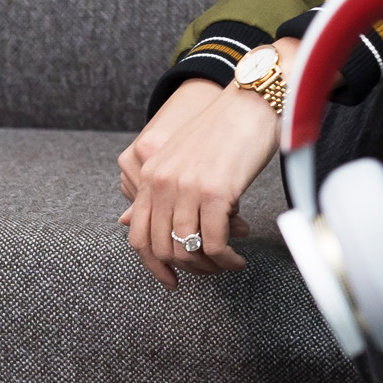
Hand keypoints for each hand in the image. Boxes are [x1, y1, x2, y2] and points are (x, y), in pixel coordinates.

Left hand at [116, 64, 285, 286]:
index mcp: (150, 174)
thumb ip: (162, 190)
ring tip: (227, 264)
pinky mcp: (216, 193)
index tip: (170, 279)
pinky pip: (214, 243)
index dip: (153, 265)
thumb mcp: (182, 158)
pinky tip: (238, 258)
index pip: (137, 234)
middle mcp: (162, 183)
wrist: (252, 102)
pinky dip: (226, 259)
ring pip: (188, 250)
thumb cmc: (224, 129)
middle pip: (162, 248)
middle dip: (187, 269)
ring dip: (209, 267)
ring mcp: (187, 188)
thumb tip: (130, 221)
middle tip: (209, 270)